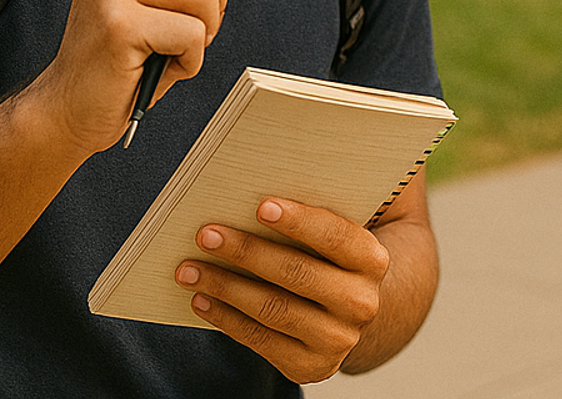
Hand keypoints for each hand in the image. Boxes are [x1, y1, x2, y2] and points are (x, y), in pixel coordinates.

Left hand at [177, 197, 391, 381]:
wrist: (349, 315)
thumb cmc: (328, 260)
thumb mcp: (334, 239)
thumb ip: (309, 220)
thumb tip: (248, 196)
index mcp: (372, 261)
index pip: (335, 236)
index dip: (298, 221)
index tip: (260, 206)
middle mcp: (361, 302)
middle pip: (297, 273)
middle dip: (246, 251)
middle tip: (206, 235)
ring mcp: (338, 339)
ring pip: (274, 309)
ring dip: (225, 286)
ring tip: (189, 269)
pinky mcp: (312, 366)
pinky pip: (260, 339)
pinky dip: (226, 317)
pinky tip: (202, 299)